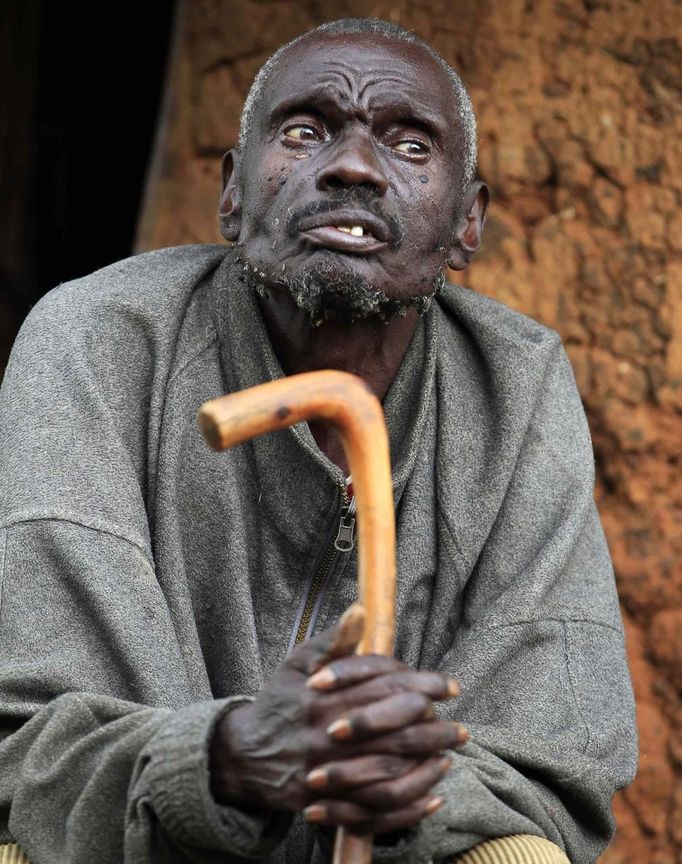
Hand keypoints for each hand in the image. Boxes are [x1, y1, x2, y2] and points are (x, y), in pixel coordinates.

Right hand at [209, 603, 466, 833]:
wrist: (241, 755)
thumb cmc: (279, 702)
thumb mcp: (299, 663)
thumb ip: (334, 641)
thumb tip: (359, 610)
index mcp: (320, 697)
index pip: (381, 688)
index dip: (420, 685)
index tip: (449, 686)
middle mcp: (323, 735)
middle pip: (389, 732)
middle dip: (431, 729)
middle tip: (460, 728)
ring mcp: (323, 772)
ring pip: (385, 773)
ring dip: (423, 766)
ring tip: (449, 756)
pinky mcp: (323, 803)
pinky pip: (372, 811)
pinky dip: (407, 807)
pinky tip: (432, 795)